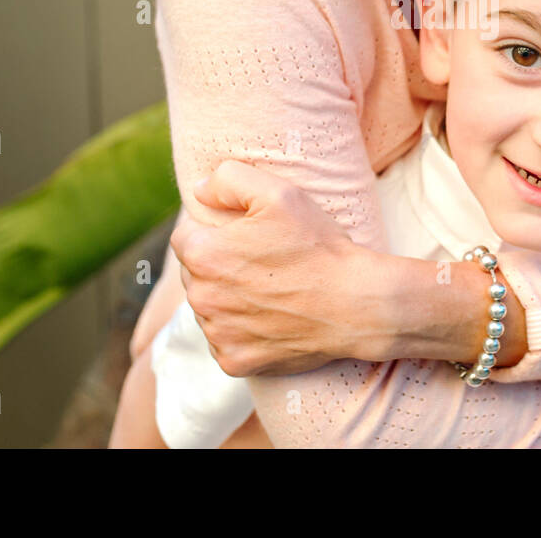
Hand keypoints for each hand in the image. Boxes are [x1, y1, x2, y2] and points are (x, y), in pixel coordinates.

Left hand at [171, 161, 373, 376]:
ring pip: (208, 308)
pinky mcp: (234, 361)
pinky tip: (270, 317)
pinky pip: (224, 341)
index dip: (215, 232)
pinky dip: (241, 331)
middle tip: (261, 262)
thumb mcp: (279, 193)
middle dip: (218, 265)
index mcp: (203, 254)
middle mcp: (201, 297)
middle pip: (194, 274)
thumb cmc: (317, 246)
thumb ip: (228, 179)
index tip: (245, 236)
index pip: (185, 237)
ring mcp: (217, 333)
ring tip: (269, 290)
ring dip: (227, 299)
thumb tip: (197, 190)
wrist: (355, 303)